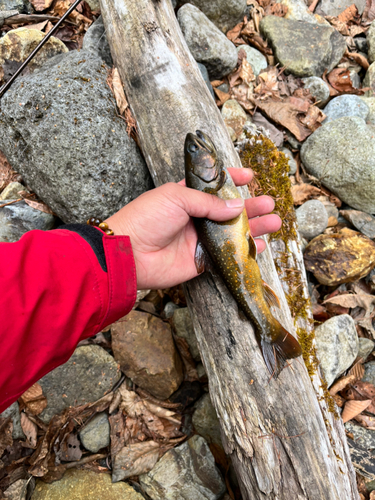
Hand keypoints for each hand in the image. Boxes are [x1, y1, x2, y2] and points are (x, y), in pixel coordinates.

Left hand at [105, 168, 280, 288]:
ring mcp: (199, 239)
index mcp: (187, 196)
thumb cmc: (147, 218)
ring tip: (274, 221)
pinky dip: (244, 251)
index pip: (214, 186)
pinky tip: (260, 245)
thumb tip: (238, 208)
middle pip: (229, 210)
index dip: (232, 180)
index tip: (249, 176)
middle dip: (251, 205)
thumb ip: (209, 203)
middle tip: (269, 202)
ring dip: (254, 227)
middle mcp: (195, 217)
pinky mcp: (201, 260)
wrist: (130, 252)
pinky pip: (227, 255)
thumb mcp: (177, 198)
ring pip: (232, 232)